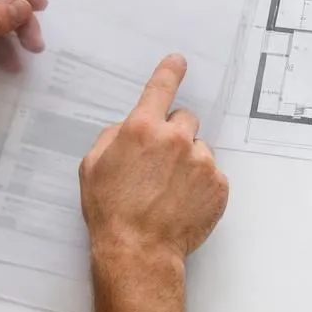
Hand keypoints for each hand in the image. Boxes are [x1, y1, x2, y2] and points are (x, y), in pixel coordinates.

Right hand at [80, 55, 229, 262]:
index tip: (178, 62)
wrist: (139, 250)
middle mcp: (176, 140)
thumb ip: (113, 138)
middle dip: (175, 134)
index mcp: (142, 130)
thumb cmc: (111, 212)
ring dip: (189, 161)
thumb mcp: (93, 167)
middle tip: (161, 162)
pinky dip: (200, 185)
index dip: (169, 71)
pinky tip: (182, 202)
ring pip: (200, 149)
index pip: (160, 88)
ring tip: (169, 190)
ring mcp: (201, 162)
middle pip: (186, 120)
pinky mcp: (218, 185)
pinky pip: (212, 174)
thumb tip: (128, 129)